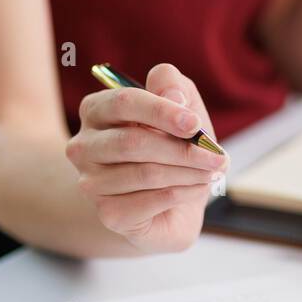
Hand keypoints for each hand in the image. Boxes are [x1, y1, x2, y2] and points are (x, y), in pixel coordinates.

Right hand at [65, 63, 226, 251]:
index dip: (162, 111)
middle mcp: (84, 146)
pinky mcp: (108, 214)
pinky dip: (183, 193)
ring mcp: (91, 183)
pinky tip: (197, 188)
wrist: (172, 203)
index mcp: (97, 110)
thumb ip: (174, 87)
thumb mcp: (182, 110)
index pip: (124, 102)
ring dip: (189, 173)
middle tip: (217, 156)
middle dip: (182, 149)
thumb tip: (173, 95)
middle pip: (132, 142)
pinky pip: (151, 201)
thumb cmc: (174, 147)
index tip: (195, 123)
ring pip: (145, 174)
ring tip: (212, 172)